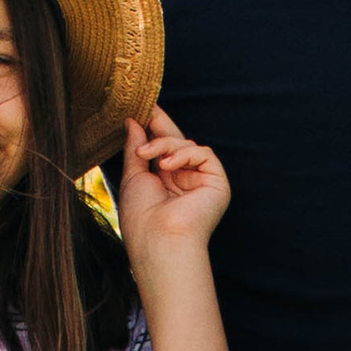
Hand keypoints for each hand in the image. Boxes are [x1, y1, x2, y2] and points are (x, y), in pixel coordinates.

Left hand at [119, 108, 230, 259]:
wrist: (159, 240)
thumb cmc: (142, 217)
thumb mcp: (133, 175)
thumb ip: (136, 147)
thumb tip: (134, 121)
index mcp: (166, 181)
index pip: (164, 148)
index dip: (155, 128)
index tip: (142, 109)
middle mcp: (185, 181)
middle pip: (178, 143)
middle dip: (161, 127)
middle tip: (146, 110)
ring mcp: (201, 182)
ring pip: (187, 146)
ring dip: (164, 145)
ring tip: (145, 154)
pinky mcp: (217, 183)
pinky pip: (204, 154)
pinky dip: (184, 154)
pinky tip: (166, 166)